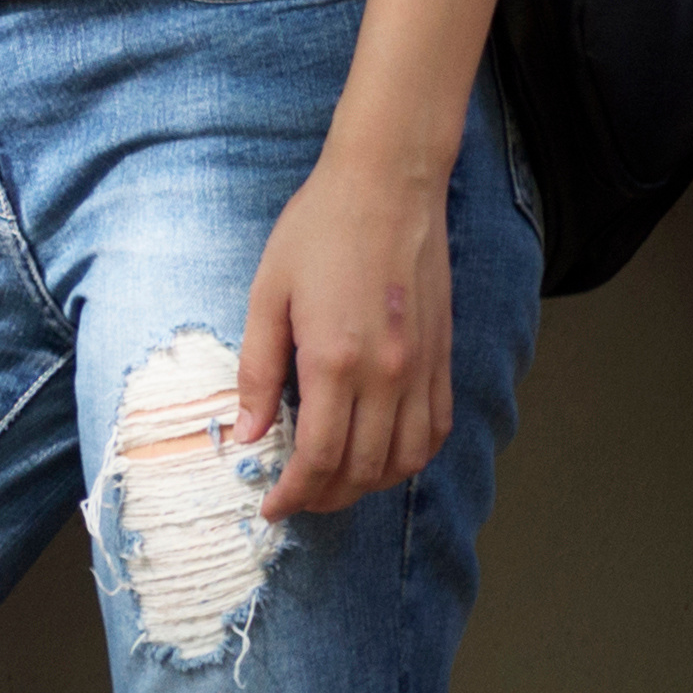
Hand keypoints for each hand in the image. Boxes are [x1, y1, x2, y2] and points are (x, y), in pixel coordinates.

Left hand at [230, 151, 456, 520]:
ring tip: (335, 485)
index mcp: (336, 361)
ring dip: (370, 486)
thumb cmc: (319, 230)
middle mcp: (387, 375)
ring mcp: (422, 369)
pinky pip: (437, 430)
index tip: (271, 506)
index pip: (319, 458)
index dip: (293, 494)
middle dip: (326, 498)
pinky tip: (384, 457)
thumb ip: (259, 370)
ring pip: (406, 461)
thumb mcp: (268, 294)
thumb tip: (248, 433)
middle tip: (296, 499)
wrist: (387, 186)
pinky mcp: (443, 358)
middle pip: (363, 471)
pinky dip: (411, 458)